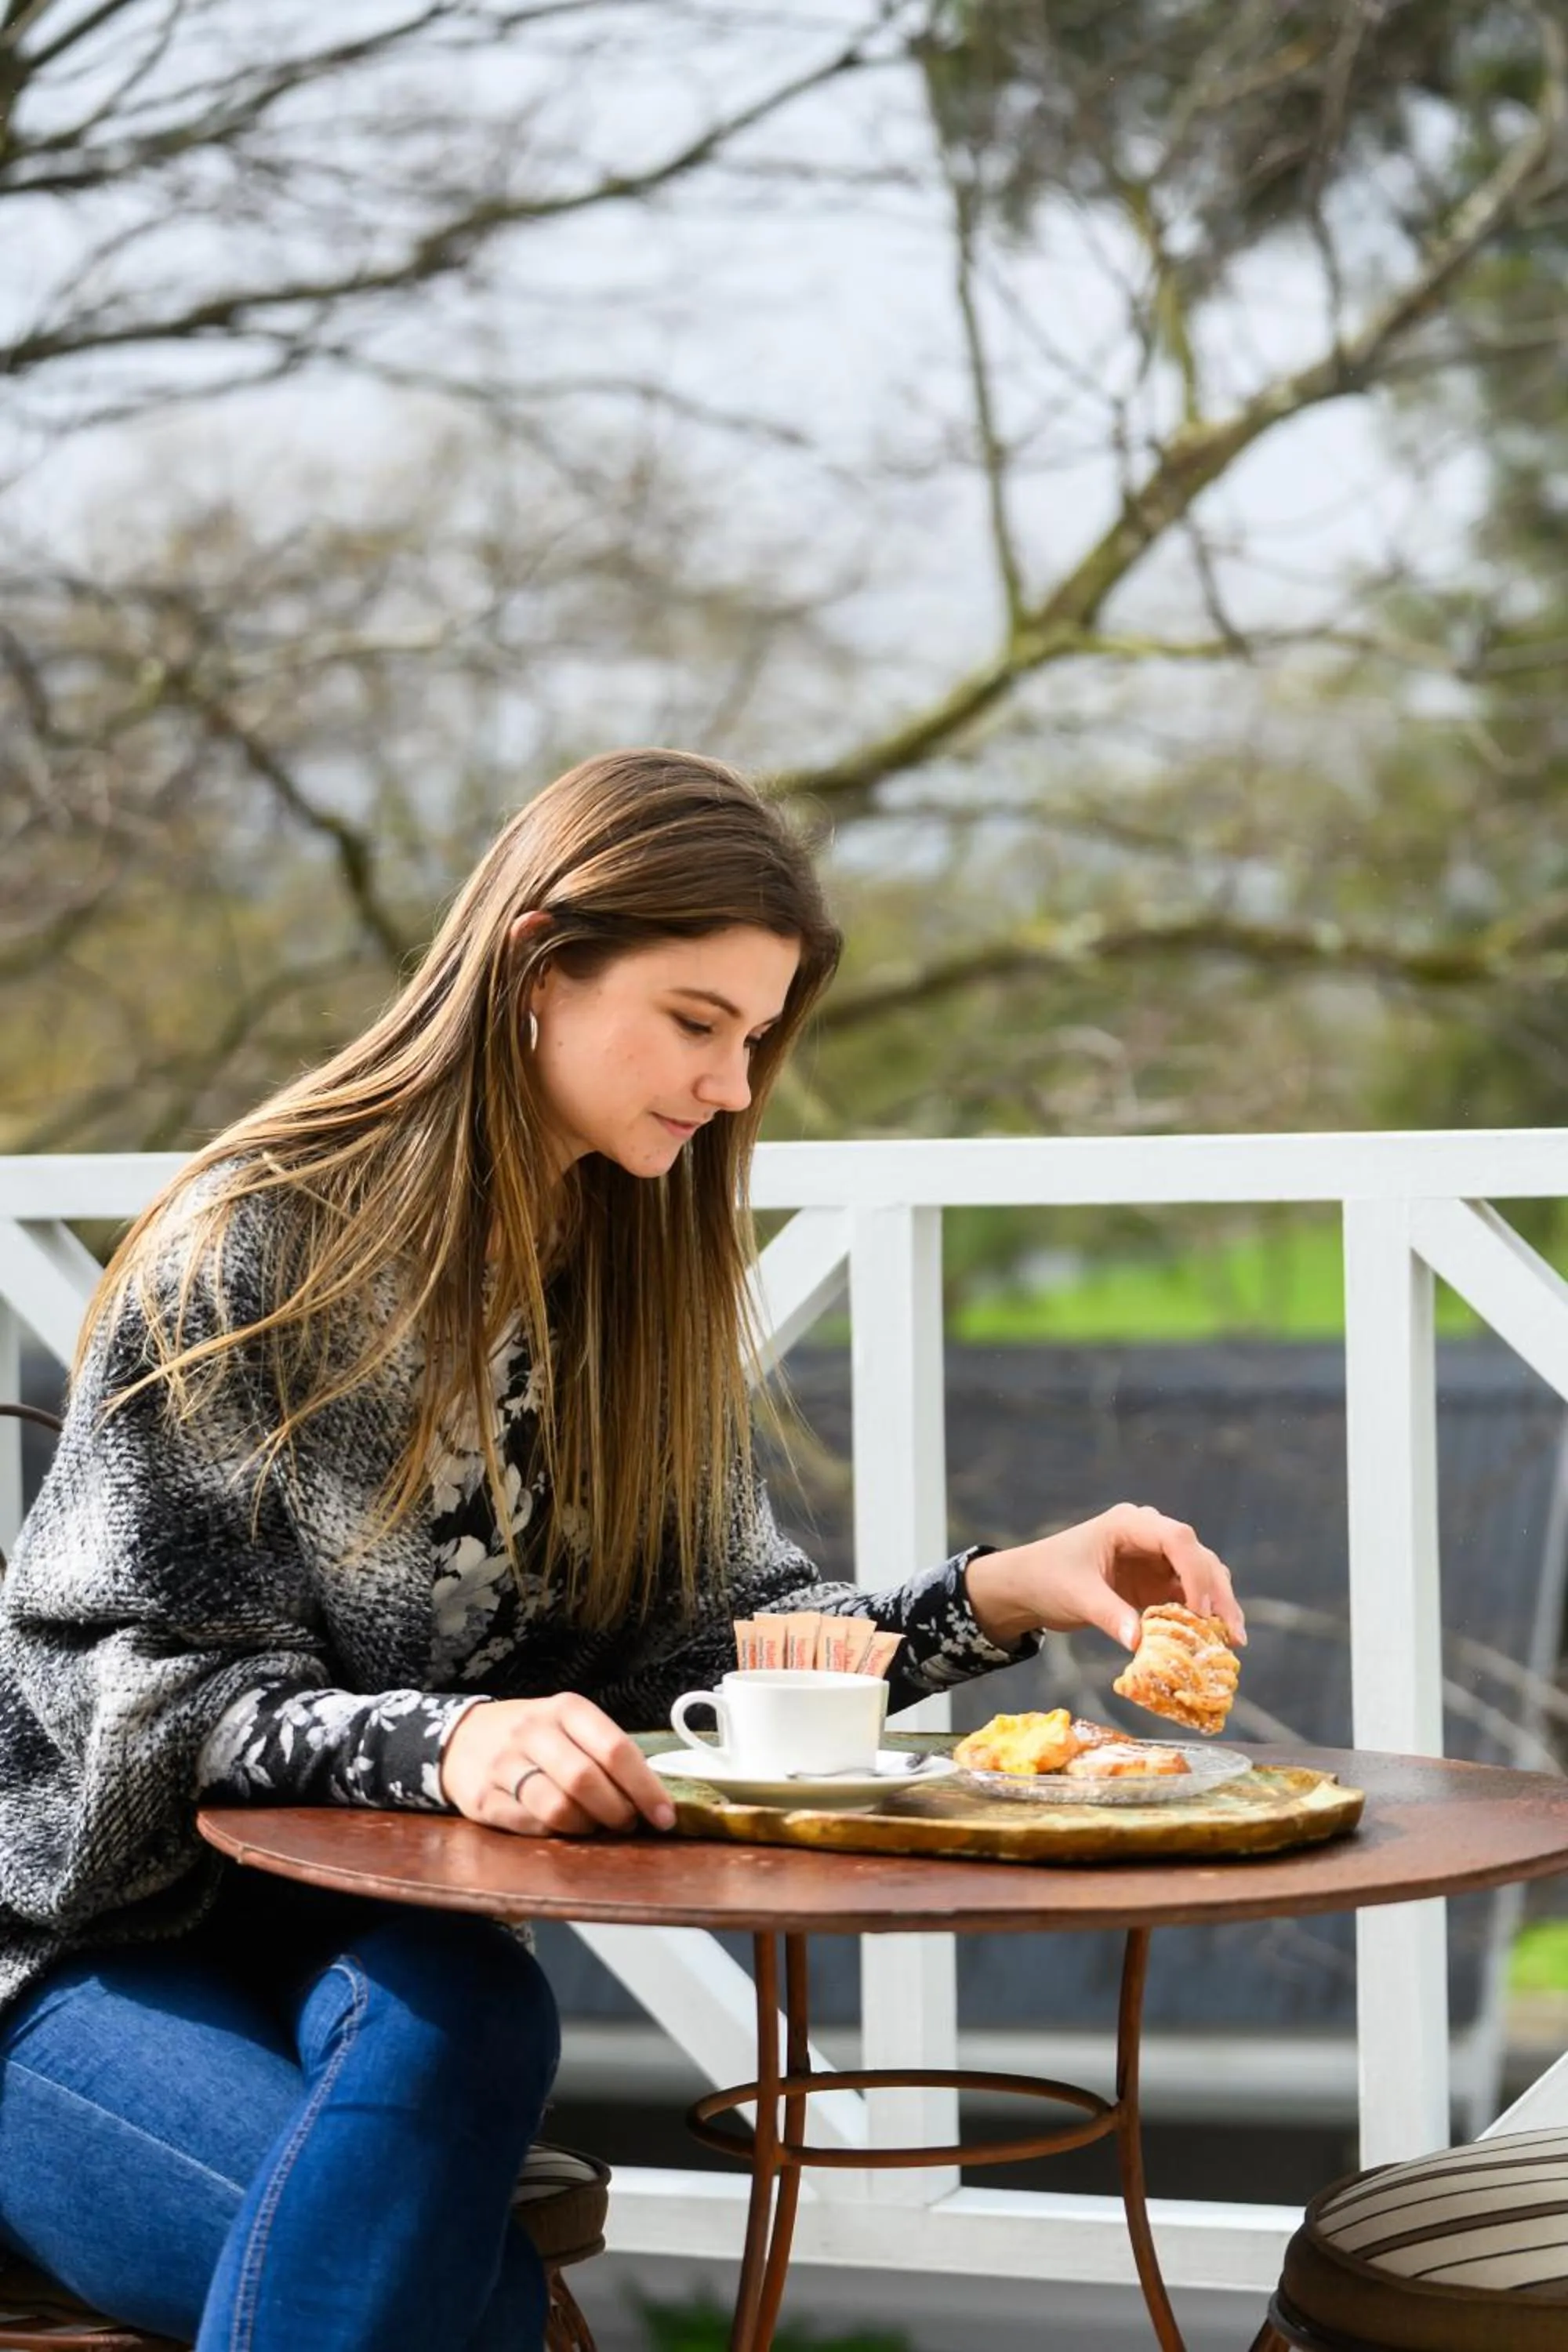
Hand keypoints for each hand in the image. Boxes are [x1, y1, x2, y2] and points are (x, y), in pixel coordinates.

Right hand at [439, 1693, 676, 1836]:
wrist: (463, 1736)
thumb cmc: (535, 1735)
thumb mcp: (569, 1725)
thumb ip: (605, 1752)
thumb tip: (651, 1799)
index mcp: (566, 1709)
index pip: (615, 1749)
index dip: (645, 1789)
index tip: (665, 1817)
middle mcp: (533, 1731)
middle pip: (586, 1780)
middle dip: (616, 1812)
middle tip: (627, 1824)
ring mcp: (504, 1764)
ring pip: (557, 1808)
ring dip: (587, 1828)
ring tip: (594, 1826)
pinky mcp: (483, 1799)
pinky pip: (530, 1826)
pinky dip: (554, 1833)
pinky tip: (560, 1827)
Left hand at [965, 1504, 1245, 1655]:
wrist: (1029, 1586)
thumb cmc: (1048, 1578)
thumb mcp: (1076, 1596)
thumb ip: (1109, 1615)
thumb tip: (1139, 1642)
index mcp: (1130, 1523)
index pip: (1177, 1538)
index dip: (1196, 1572)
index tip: (1201, 1611)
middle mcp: (1150, 1535)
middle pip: (1198, 1557)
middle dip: (1218, 1593)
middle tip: (1232, 1633)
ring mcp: (1157, 1559)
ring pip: (1202, 1575)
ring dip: (1218, 1605)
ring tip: (1232, 1640)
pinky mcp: (1157, 1582)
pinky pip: (1189, 1595)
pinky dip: (1202, 1616)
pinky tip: (1214, 1641)